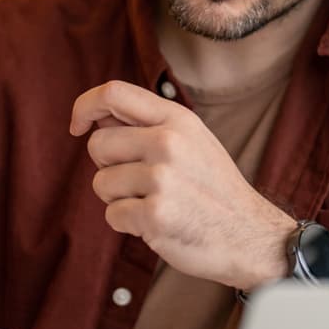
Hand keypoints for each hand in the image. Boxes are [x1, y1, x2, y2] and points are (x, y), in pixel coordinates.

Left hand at [71, 81, 294, 291]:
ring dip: (119, 199)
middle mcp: (168, 142)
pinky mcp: (155, 215)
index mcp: (177, 119)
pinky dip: (128, 224)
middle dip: (108, 166)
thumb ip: (147, 125)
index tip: (78, 126)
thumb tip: (96, 115)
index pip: (112, 93)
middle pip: (98, 144)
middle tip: (141, 182)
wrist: (251, 235)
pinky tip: (157, 223)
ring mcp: (162, 179)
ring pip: (101, 183)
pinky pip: (112, 215)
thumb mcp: (192, 141)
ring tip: (155, 202)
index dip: (84, 107)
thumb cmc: (212, 188)